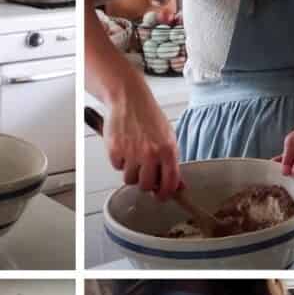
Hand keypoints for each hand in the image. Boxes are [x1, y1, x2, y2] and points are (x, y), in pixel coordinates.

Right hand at [105, 83, 181, 199]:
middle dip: (145, 183)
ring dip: (131, 172)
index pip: (170, 183)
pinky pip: (117, 167)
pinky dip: (119, 160)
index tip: (161, 196)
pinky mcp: (115, 150)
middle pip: (146, 186)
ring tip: (132, 156)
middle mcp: (150, 153)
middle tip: (144, 173)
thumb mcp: (168, 137)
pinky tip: (123, 147)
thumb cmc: (148, 116)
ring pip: (129, 179)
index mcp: (168, 150)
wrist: (129, 98)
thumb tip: (178, 186)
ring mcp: (132, 152)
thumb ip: (172, 162)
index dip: (165, 193)